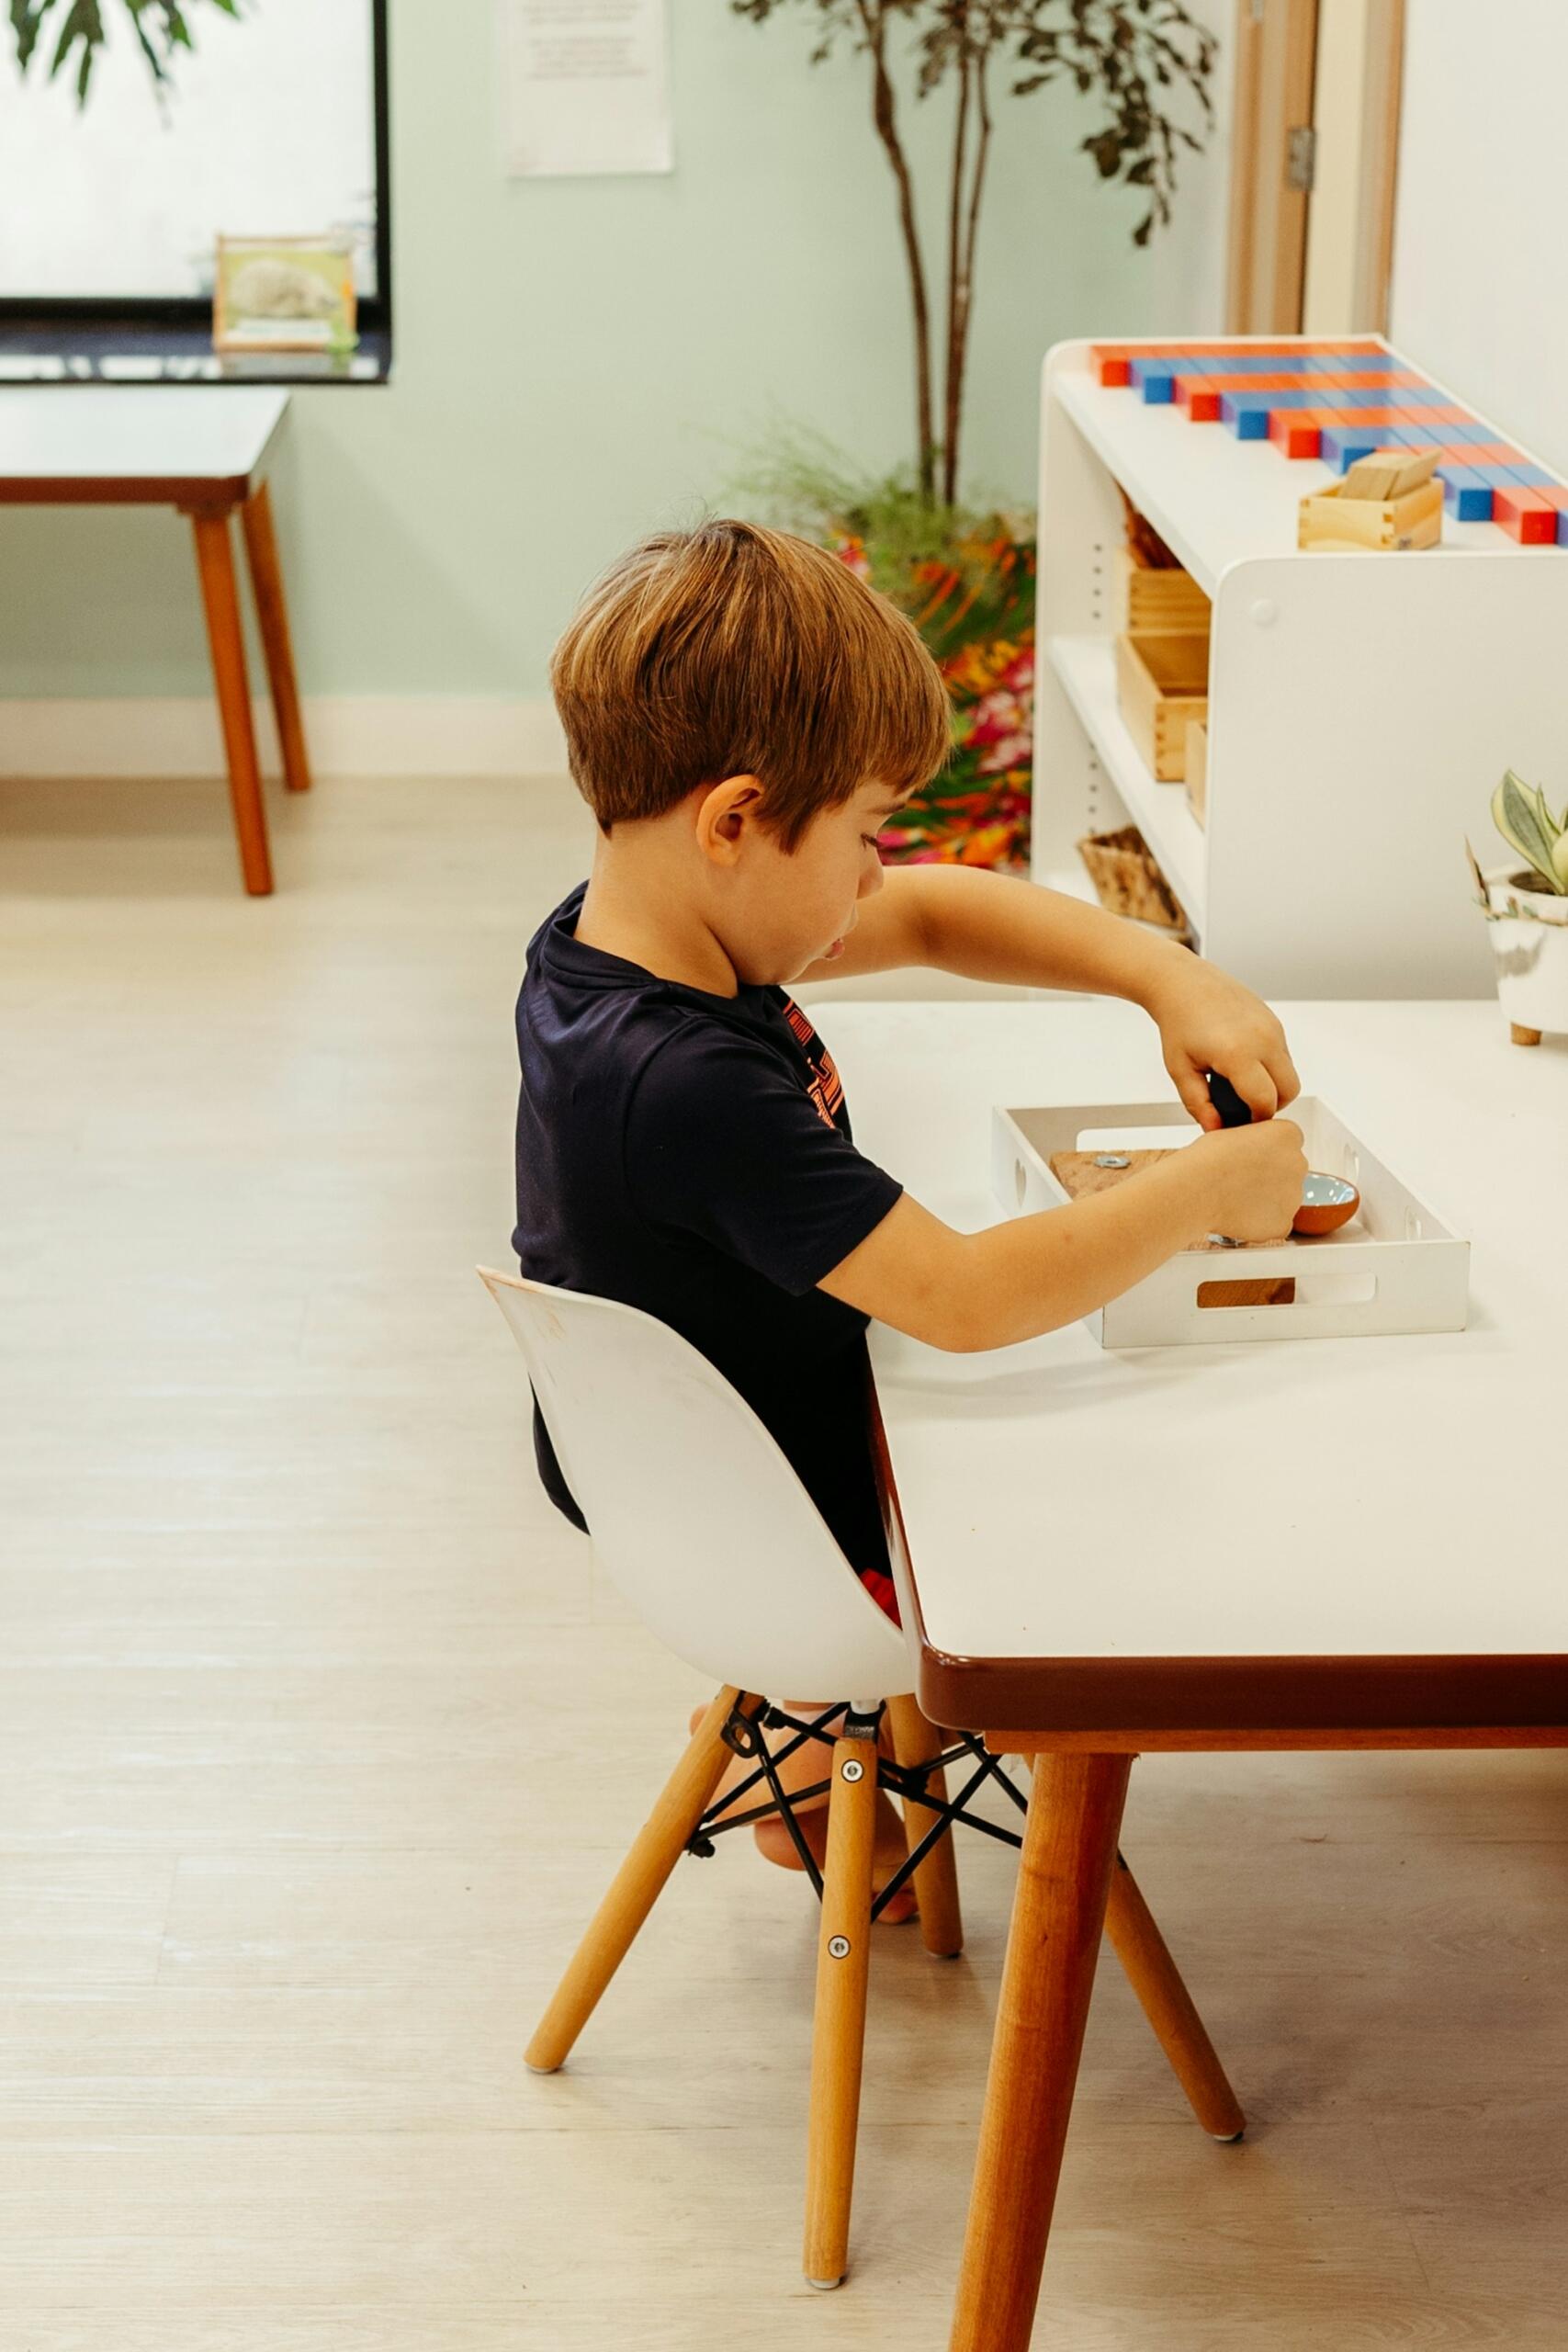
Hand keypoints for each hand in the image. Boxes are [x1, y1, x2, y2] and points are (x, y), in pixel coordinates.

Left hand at [1145, 958, 1300, 1129]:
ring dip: (1274, 1086)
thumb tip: (1215, 1129)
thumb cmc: (1178, 1022)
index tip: (1241, 1123)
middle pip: (1289, 1090)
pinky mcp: (1274, 1021)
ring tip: (1242, 1086)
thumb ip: (1198, 1104)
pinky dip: (1272, 1067)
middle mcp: (1262, 1038)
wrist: (1183, 984)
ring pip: (1290, 1072)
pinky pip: (1284, 1055)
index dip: (1255, 1120)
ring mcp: (1272, 1027)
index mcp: (1238, 1053)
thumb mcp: (1181, 1070)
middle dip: (1271, 1105)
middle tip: (1245, 1108)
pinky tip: (1245, 1066)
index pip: (1265, 1101)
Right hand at [1192, 1118, 1307, 1241]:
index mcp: (1287, 1135)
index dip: (1268, 1151)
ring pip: (1285, 1198)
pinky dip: (1262, 1222)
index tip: (1253, 1159)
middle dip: (1271, 1176)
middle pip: (1290, 1170)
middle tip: (1243, 1181)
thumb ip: (1254, 1141)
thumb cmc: (1206, 1161)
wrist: (1196, 1190)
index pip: (1288, 1141)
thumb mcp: (1233, 1133)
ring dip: (1267, 1200)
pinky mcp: (1283, 1222)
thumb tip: (1251, 1152)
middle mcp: (1297, 1163)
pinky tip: (1241, 1216)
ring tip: (1236, 1199)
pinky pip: (1278, 1223)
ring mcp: (1293, 1195)